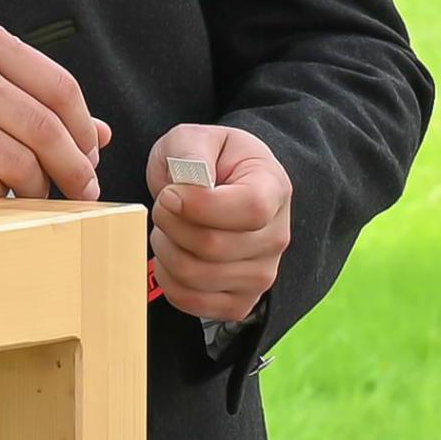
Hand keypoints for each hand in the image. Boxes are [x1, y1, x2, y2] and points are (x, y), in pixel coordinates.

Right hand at [0, 17, 104, 199]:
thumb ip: (29, 96)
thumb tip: (96, 136)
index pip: (58, 86)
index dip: (82, 131)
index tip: (88, 156)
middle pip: (42, 128)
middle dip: (71, 168)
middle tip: (80, 189)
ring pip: (14, 162)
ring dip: (36, 189)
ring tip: (36, 196)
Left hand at [149, 122, 289, 320]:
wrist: (220, 188)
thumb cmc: (208, 161)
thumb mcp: (195, 138)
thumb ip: (191, 153)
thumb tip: (186, 189)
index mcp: (274, 189)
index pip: (250, 209)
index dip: (200, 205)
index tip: (171, 193)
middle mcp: (277, 237)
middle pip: (213, 246)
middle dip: (169, 223)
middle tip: (163, 205)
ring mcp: (262, 274)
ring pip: (196, 275)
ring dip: (165, 250)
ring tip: (167, 228)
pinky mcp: (240, 301)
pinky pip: (192, 302)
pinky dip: (168, 280)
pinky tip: (172, 254)